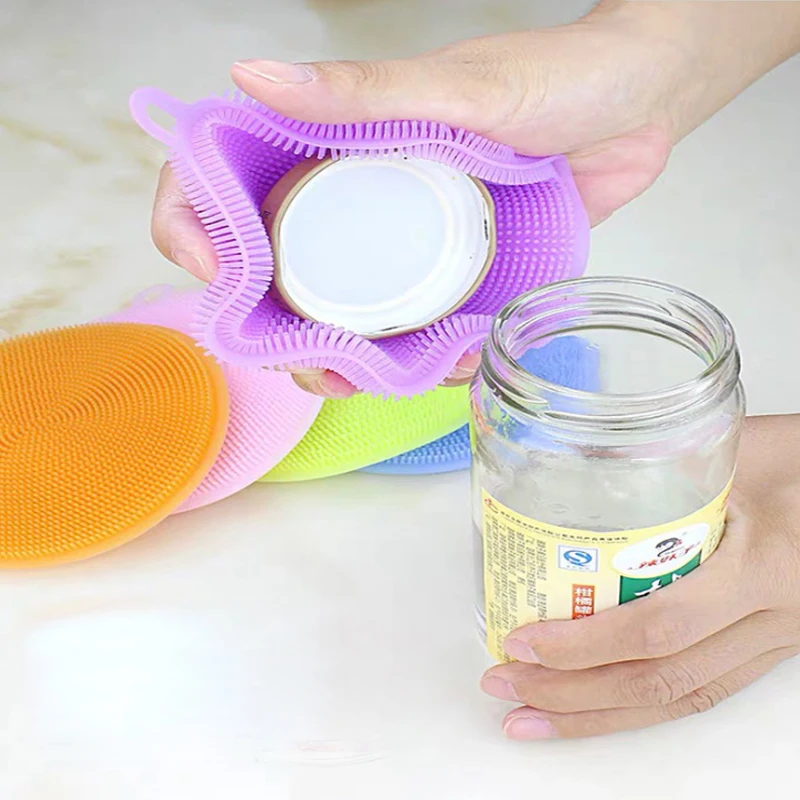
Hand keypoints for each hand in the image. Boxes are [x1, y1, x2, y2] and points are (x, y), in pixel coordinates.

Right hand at [150, 1, 799, 395]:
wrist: (640, 104)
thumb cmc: (554, 78)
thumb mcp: (456, 91)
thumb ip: (360, 94)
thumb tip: (248, 76)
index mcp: (333, 147)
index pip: (226, 187)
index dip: (197, 234)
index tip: (218, 285)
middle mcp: (355, 199)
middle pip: (278, 277)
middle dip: (279, 333)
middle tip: (316, 370)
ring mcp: (402, 242)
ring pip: (343, 315)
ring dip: (347, 363)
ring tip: (374, 384)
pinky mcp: (450, 273)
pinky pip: (415, 327)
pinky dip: (422, 359)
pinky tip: (449, 368)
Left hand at [479, 415, 799, 739]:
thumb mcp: (740, 449)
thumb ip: (664, 462)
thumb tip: (574, 465)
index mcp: (762, 569)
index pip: (660, 626)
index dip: (585, 646)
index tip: (523, 644)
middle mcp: (768, 621)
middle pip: (660, 681)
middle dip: (573, 695)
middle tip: (505, 687)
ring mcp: (770, 642)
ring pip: (679, 699)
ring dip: (598, 715)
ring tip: (533, 717)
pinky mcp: (765, 646)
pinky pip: (700, 690)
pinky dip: (640, 705)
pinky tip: (597, 705)